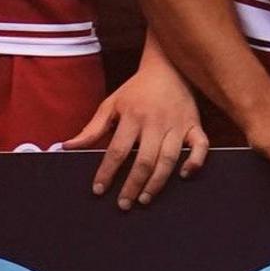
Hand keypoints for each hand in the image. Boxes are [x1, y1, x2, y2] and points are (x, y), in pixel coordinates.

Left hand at [71, 62, 209, 208]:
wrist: (168, 66)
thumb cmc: (136, 90)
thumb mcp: (111, 104)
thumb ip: (92, 129)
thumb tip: (68, 146)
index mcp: (132, 116)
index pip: (117, 150)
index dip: (107, 172)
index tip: (99, 190)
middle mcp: (155, 122)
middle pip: (144, 159)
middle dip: (132, 184)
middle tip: (124, 204)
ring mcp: (177, 125)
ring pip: (169, 158)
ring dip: (157, 181)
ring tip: (145, 199)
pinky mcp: (194, 125)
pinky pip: (201, 146)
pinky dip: (195, 162)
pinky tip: (185, 176)